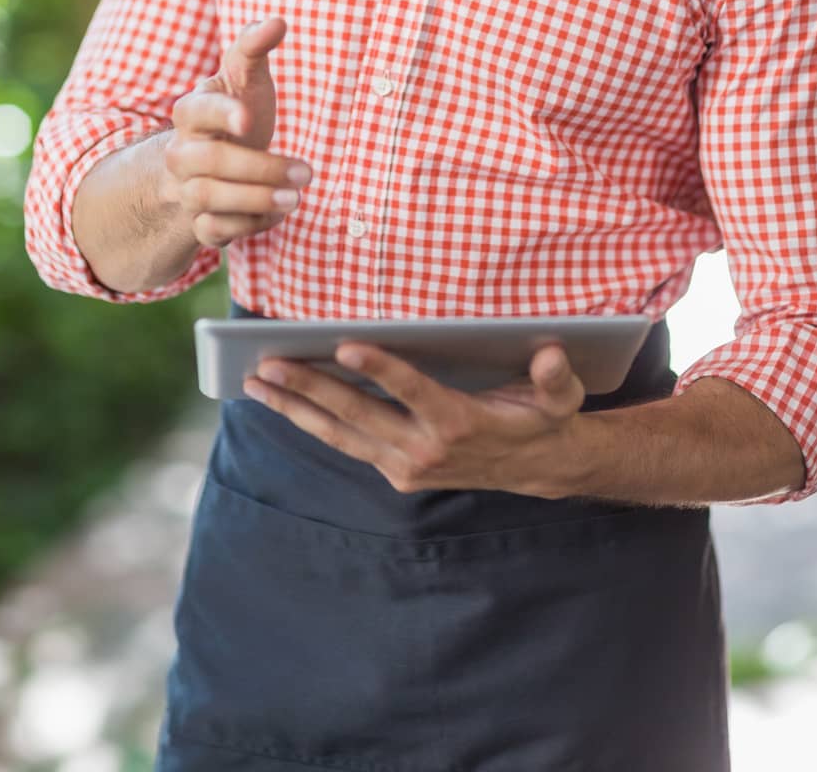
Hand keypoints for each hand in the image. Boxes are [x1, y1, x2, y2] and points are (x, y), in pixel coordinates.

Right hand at [161, 15, 312, 249]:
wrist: (213, 163)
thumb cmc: (237, 110)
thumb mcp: (244, 77)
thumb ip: (255, 47)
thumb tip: (277, 20)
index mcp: (191, 112)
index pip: (196, 110)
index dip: (220, 114)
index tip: (249, 120)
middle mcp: (181, 152)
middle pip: (210, 162)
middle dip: (259, 168)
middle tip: (307, 171)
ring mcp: (186, 188)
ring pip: (209, 199)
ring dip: (256, 200)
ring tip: (296, 198)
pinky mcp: (199, 221)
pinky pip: (215, 231)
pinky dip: (248, 225)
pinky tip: (276, 212)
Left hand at [244, 341, 587, 498]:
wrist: (539, 469)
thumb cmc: (544, 418)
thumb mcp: (560, 396)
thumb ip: (556, 376)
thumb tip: (552, 353)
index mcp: (459, 423)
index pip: (411, 391)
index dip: (379, 369)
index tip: (345, 346)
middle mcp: (425, 449)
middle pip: (358, 414)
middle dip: (310, 387)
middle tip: (268, 362)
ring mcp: (405, 464)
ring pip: (340, 434)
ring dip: (295, 408)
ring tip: (256, 382)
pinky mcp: (395, 471)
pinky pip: (346, 443)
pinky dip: (311, 422)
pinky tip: (282, 401)